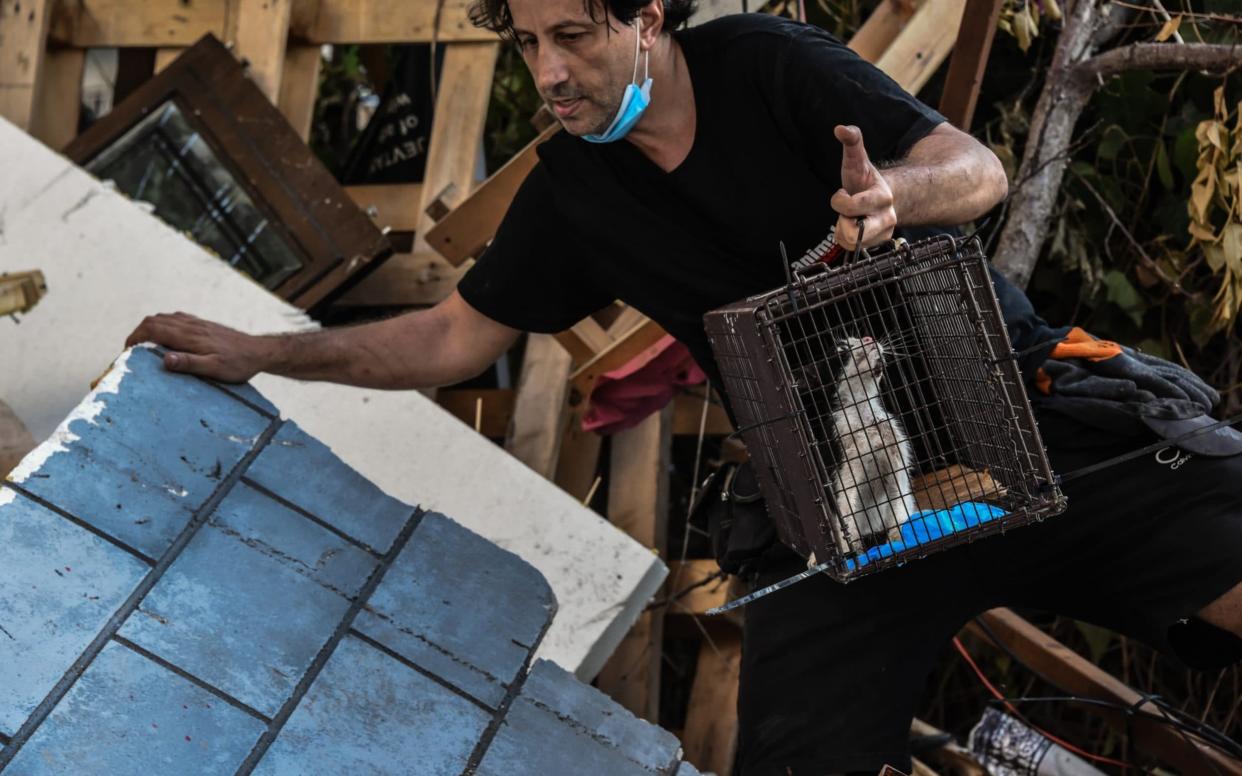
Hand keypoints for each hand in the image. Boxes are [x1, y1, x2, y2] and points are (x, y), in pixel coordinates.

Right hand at [125, 312, 267, 382]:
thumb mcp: (215, 369)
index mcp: (189, 336)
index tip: (127, 350)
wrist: (260, 352)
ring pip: (165, 317)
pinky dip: (164, 324)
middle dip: (138, 332)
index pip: (153, 329)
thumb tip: (164, 360)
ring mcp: (198, 323)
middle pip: (155, 320)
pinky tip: (166, 335)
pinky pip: (177, 318)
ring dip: (150, 327)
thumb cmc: (238, 364)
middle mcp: (191, 325)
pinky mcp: (204, 325)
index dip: (135, 337)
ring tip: (144, 344)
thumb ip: (189, 363)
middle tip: (131, 349)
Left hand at [830, 125, 896, 250]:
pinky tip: (851, 224)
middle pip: (856, 234)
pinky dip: (845, 238)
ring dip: (843, 229)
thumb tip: (840, 128)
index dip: (840, 201)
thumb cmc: (864, 179)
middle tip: (846, 211)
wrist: (879, 197)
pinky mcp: (877, 244)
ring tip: (849, 216)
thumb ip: (852, 141)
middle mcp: (887, 218)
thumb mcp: (857, 160)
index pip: (853, 206)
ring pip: (851, 242)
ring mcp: (883, 233)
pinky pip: (851, 248)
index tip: (842, 193)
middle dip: (843, 222)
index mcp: (882, 197)